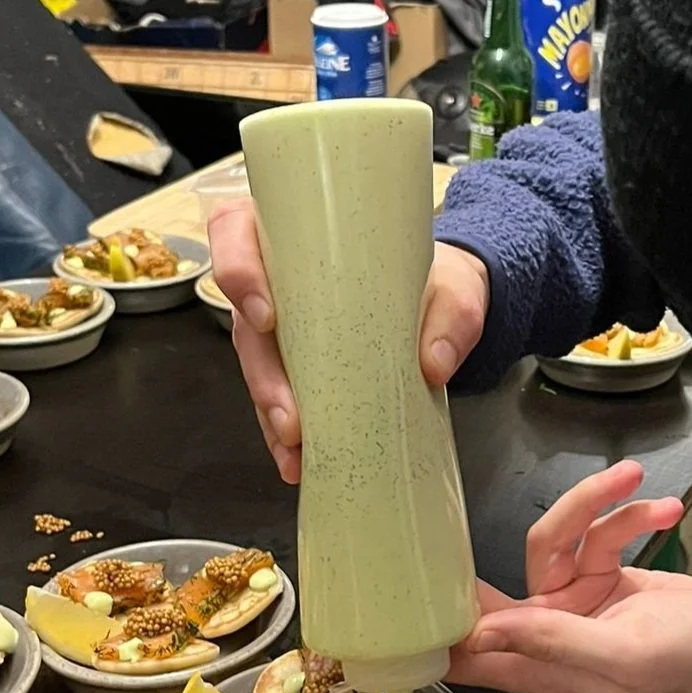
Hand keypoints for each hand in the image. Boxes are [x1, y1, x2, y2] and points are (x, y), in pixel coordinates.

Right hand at [208, 201, 490, 483]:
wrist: (445, 307)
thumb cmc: (434, 279)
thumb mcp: (455, 287)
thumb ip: (452, 316)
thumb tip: (435, 362)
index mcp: (297, 235)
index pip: (236, 231)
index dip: (236, 269)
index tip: (265, 315)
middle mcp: (278, 280)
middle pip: (244, 319)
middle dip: (262, 374)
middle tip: (290, 417)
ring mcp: (284, 327)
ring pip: (256, 366)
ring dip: (270, 411)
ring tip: (295, 449)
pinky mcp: (297, 367)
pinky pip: (278, 399)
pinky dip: (283, 434)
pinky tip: (297, 461)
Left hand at [449, 461, 691, 692]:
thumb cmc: (691, 665)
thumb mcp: (624, 656)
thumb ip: (554, 642)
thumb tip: (482, 633)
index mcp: (538, 665)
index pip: (461, 651)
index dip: (431, 622)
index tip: (412, 573)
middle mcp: (545, 634)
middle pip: (510, 572)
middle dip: (543, 524)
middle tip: (542, 486)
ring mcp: (574, 603)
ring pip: (558, 537)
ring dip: (595, 504)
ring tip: (636, 480)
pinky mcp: (603, 576)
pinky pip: (598, 532)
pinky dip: (630, 514)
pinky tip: (666, 508)